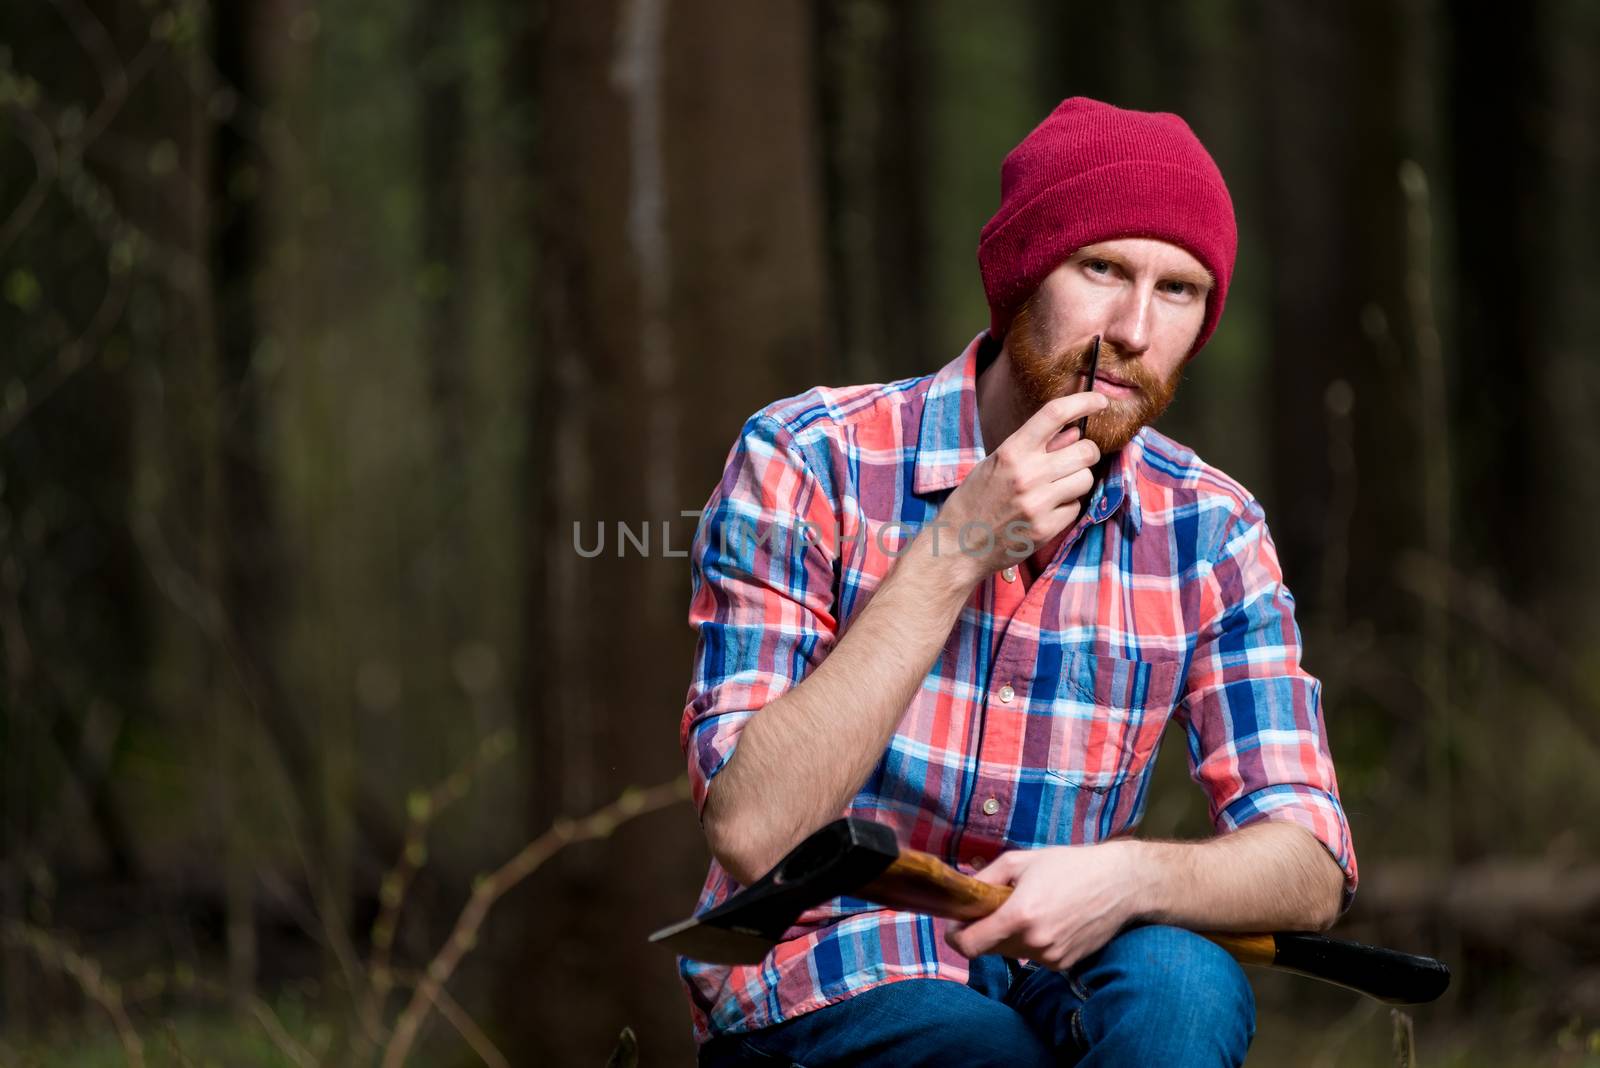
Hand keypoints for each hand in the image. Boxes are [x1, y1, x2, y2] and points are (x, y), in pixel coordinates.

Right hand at [931, 391, 1108, 580]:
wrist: (957, 546)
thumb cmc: (974, 500)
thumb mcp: (995, 464)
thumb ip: (1035, 447)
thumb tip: (1074, 432)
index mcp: (1011, 452)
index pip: (1054, 414)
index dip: (1084, 402)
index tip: (1099, 401)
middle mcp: (1027, 474)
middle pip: (1085, 450)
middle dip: (1086, 453)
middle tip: (1075, 459)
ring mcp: (1038, 503)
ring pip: (1086, 479)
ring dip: (1077, 481)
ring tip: (1056, 487)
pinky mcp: (1046, 528)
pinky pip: (1075, 507)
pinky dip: (1066, 506)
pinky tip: (1046, 509)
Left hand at [943, 841, 1147, 970]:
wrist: (1120, 884)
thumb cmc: (1070, 866)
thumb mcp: (1020, 860)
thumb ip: (985, 878)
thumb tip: (963, 894)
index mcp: (1020, 916)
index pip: (970, 946)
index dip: (956, 936)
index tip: (958, 924)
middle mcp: (1034, 943)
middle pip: (989, 949)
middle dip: (986, 930)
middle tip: (998, 905)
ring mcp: (1051, 958)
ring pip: (1012, 953)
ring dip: (1010, 936)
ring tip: (1032, 908)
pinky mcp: (1065, 966)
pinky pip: (1034, 957)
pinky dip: (1032, 942)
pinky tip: (1050, 919)